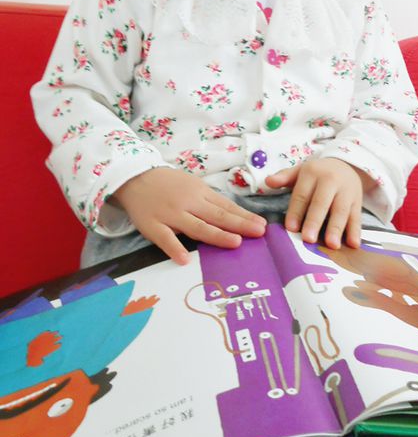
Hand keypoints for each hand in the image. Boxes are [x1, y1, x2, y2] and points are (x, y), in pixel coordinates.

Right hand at [112, 168, 266, 264]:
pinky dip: (174, 248)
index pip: (226, 206)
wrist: (135, 177)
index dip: (244, 216)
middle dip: (239, 224)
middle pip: (217, 215)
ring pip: (196, 226)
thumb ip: (210, 202)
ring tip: (236, 242)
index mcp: (200, 193)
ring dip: (217, 235)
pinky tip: (185, 259)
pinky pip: (165, 238)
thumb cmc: (169, 184)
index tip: (262, 226)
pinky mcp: (152, 226)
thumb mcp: (192, 186)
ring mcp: (170, 215)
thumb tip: (234, 217)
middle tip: (258, 233)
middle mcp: (188, 203)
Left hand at [265, 158, 372, 249]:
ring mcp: (346, 191)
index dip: (296, 211)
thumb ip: (284, 177)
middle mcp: (330, 180)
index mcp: (312, 173)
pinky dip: (356, 231)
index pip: (302, 194)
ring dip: (337, 228)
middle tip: (308, 239)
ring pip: (341, 210)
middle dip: (315, 221)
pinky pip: (356, 216)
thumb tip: (268, 181)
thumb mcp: (301, 171)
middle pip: (321, 202)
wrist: (346, 165)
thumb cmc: (318, 174)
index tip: (290, 228)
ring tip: (332, 245)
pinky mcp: (357, 201)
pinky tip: (353, 244)